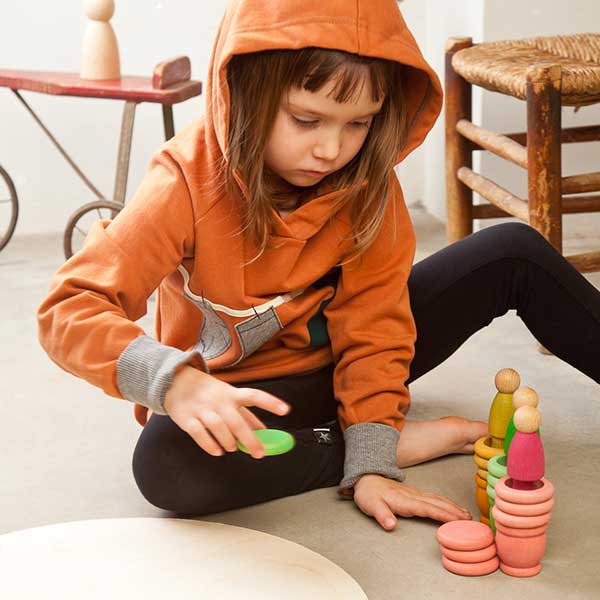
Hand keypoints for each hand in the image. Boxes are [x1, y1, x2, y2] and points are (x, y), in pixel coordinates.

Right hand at [164, 365, 290, 458]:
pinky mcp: (186, 418)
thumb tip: (265, 431)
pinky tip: (218, 451)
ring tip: (233, 449)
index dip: (270, 403)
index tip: (286, 410)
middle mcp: (218, 400)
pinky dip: (210, 445)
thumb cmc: (209, 392)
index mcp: (232, 394)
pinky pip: (199, 434)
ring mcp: (202, 409)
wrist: (176, 380)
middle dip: (250, 439)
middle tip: (260, 453)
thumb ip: (246, 414)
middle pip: (237, 421)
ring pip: (219, 428)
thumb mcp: (229, 396)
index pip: (254, 396)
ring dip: (229, 442)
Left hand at [352, 473, 471, 530]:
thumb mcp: (371, 505)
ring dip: (453, 506)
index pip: (428, 508)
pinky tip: (452, 506)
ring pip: (437, 499)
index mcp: (404, 500)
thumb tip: (390, 525)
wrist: (366, 479)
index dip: (443, 514)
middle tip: (471, 520)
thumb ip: (381, 515)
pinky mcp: (414, 494)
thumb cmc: (369, 494)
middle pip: (437, 503)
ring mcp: (415, 493)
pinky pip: (434, 498)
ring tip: (467, 514)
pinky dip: (446, 502)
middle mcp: (413, 496)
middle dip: (454, 511)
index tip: (458, 520)